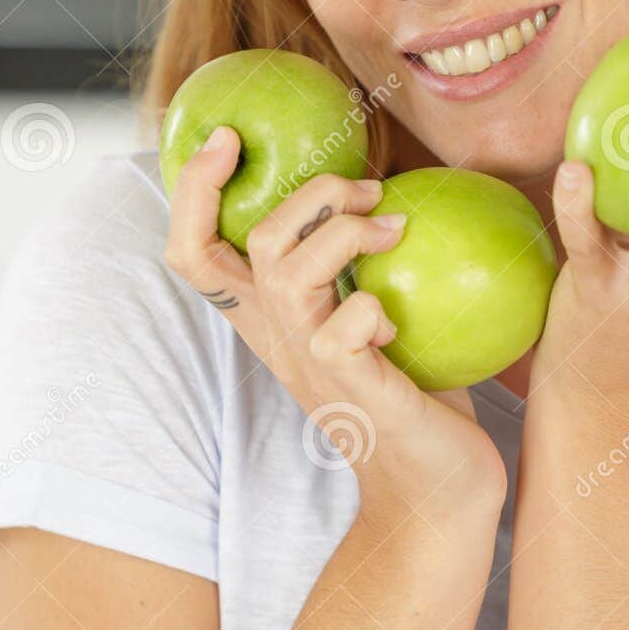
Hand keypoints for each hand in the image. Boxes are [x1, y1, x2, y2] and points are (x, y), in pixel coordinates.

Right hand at [163, 127, 506, 515]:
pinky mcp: (352, 388)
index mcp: (274, 320)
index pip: (193, 251)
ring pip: (289, 272)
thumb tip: (398, 192)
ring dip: (347, 234)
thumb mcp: (379, 321)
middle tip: (370, 189)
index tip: (227, 137)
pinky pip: (346, 325)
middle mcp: (281, 339)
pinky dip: (376, 307)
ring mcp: (311, 364)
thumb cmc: (417, 399)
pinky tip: (400, 327)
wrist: (437, 492)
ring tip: (395, 230)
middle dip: (311, 192)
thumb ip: (367, 269)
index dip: (191, 189)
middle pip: (250, 241)